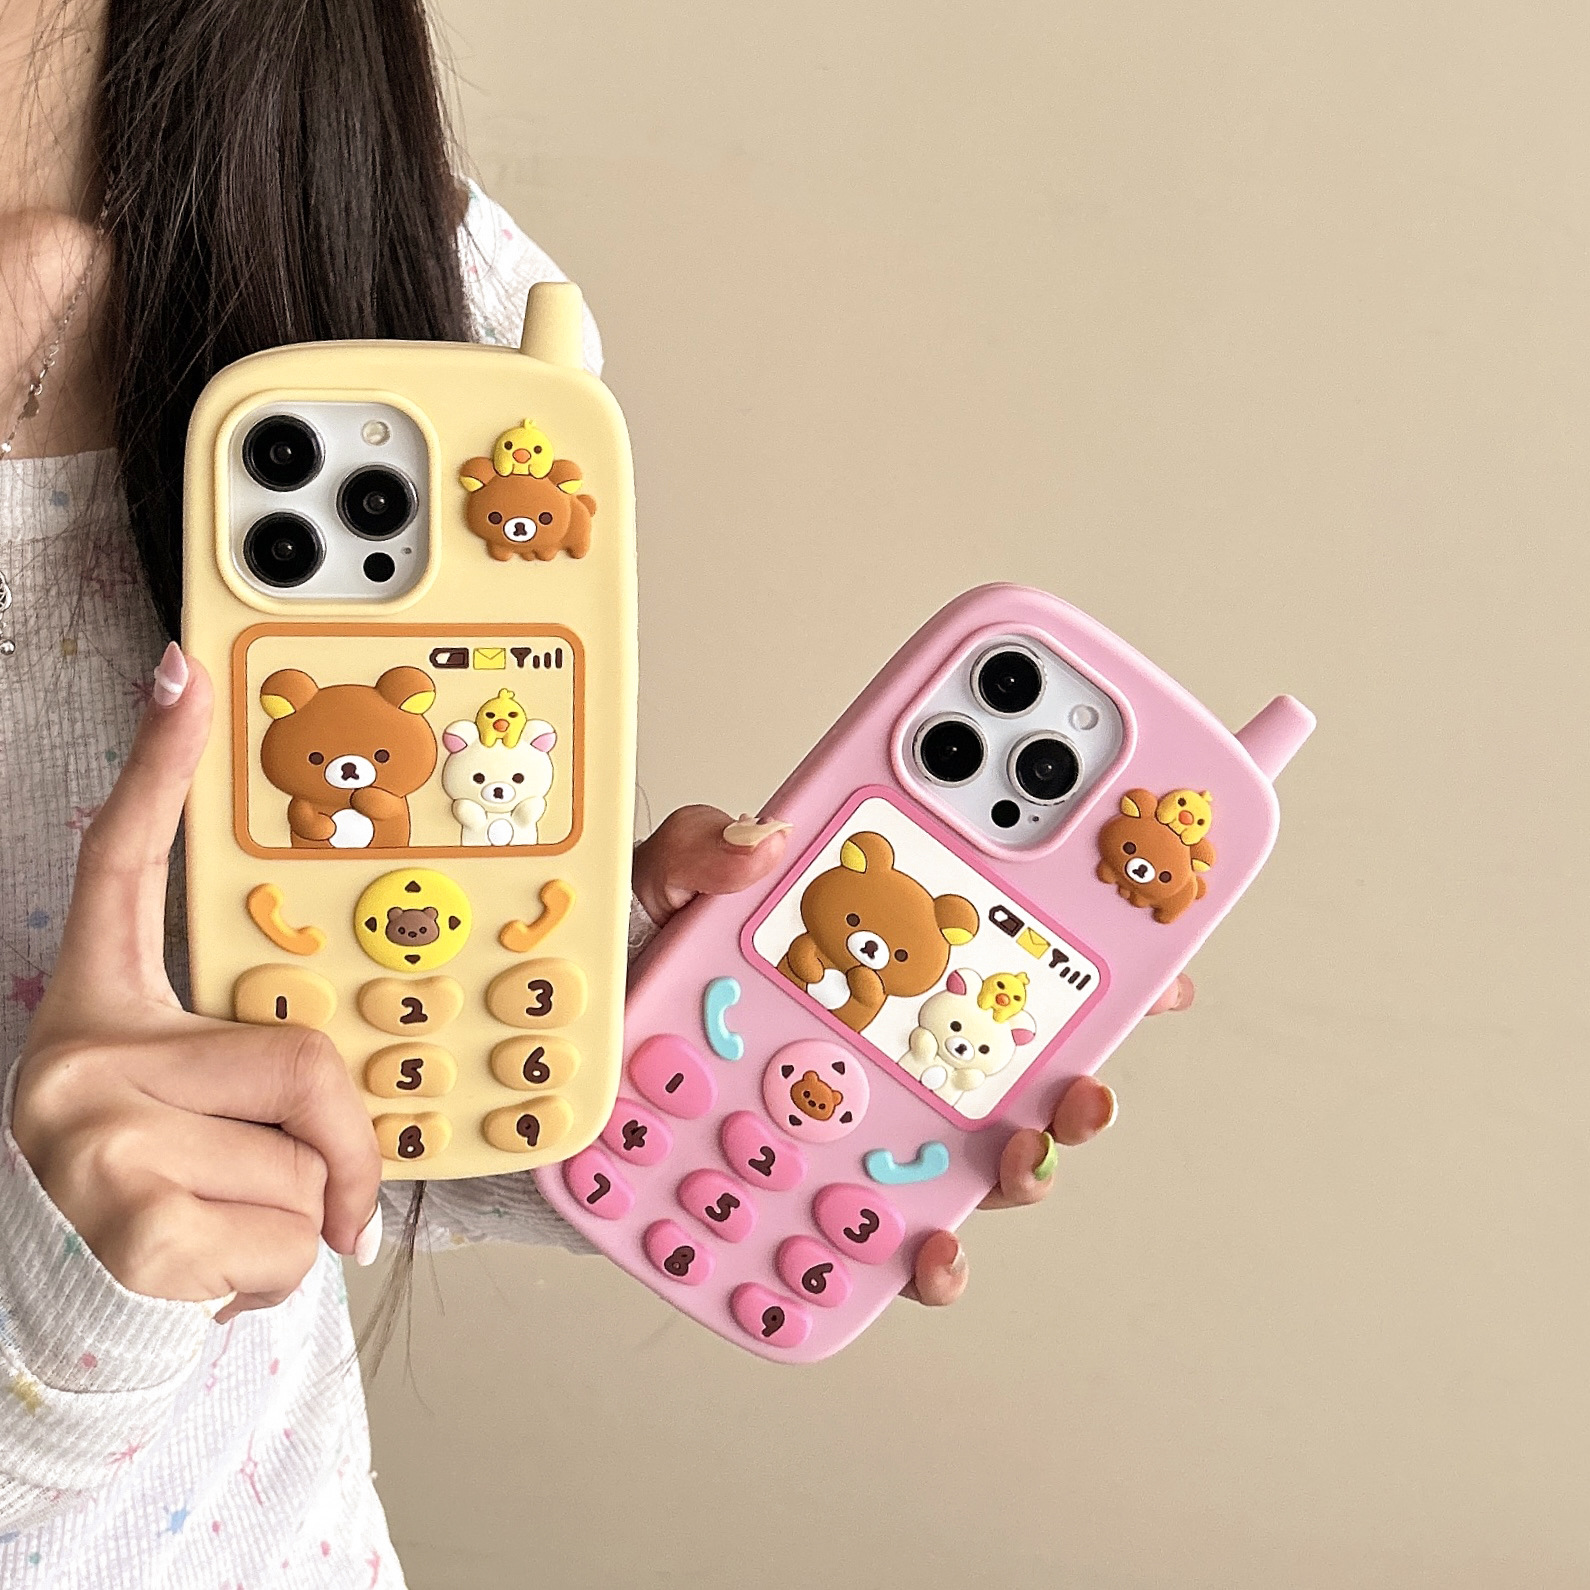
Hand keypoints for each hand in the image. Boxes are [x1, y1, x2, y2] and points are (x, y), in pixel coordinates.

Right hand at [11, 646, 381, 1324]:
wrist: (63, 1314)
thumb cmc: (142, 1192)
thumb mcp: (180, 1111)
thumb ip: (257, 1083)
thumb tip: (344, 1135)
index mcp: (97, 1011)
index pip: (122, 868)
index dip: (157, 768)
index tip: (181, 673)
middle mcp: (78, 1061)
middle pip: (304, 1066)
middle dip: (333, 1144)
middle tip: (285, 1182)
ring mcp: (97, 1143)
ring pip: (312, 1165)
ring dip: (301, 1215)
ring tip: (220, 1228)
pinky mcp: (135, 1230)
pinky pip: (298, 1237)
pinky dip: (285, 1273)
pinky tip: (209, 1272)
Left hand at [632, 802, 1195, 1310]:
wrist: (558, 1088)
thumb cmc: (631, 983)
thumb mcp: (659, 893)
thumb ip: (701, 850)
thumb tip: (766, 842)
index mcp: (878, 962)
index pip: (1004, 951)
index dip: (1097, 949)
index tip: (1163, 954)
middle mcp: (894, 1052)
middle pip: (1021, 1066)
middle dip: (1085, 1075)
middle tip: (1095, 1076)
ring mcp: (869, 1135)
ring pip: (986, 1160)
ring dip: (1033, 1166)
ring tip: (1027, 1156)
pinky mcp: (826, 1212)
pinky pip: (896, 1250)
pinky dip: (929, 1262)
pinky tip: (930, 1253)